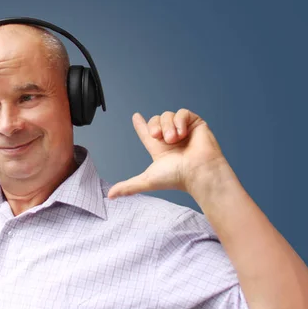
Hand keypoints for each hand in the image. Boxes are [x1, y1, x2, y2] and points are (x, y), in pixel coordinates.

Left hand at [107, 109, 228, 198]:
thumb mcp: (147, 180)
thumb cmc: (176, 177)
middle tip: (158, 137)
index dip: (140, 125)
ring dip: (167, 127)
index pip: (147, 133)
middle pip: (155, 121)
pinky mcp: (195, 124)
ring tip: (174, 140)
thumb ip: (128, 186)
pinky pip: (182, 113)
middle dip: (154, 126)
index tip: (135, 116)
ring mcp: (183, 131)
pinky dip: (179, 121)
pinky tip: (182, 133)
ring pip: (167, 115)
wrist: (198, 172)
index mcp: (159, 149)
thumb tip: (109, 196)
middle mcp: (170, 139)